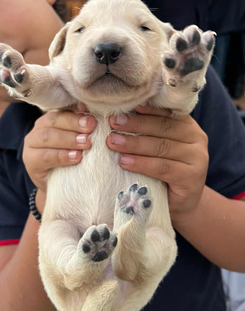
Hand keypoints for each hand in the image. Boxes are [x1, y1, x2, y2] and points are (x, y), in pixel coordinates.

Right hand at [23, 107, 96, 192]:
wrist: (63, 185)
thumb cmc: (74, 159)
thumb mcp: (81, 142)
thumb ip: (85, 128)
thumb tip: (93, 115)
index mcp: (53, 118)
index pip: (63, 110)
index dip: (77, 113)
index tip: (93, 118)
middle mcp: (39, 127)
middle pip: (54, 120)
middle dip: (74, 123)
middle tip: (91, 128)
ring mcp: (32, 143)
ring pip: (47, 136)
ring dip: (69, 139)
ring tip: (86, 144)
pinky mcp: (30, 160)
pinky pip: (45, 156)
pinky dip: (61, 156)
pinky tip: (76, 158)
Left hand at [107, 105, 208, 223]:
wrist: (181, 204)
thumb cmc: (165, 173)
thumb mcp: (159, 149)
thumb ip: (149, 132)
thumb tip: (120, 115)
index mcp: (188, 126)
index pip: (166, 113)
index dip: (145, 109)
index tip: (124, 106)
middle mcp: (197, 139)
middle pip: (163, 127)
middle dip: (135, 124)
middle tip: (113, 123)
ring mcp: (197, 158)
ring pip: (161, 146)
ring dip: (134, 143)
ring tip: (113, 142)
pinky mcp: (191, 177)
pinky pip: (162, 167)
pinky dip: (141, 163)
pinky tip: (124, 161)